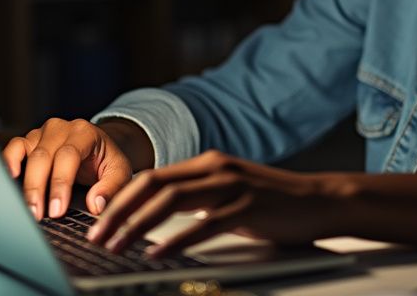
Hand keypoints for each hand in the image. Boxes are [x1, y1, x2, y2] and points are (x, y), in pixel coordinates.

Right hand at [2, 117, 149, 220]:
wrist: (99, 147)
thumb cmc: (107, 161)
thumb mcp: (120, 172)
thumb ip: (112, 187)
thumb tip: (96, 204)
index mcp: (84, 133)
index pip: (68, 156)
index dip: (60, 184)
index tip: (57, 210)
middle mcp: (61, 128)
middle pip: (43, 156)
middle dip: (38, 189)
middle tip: (37, 216)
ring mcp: (42, 133)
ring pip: (25, 152)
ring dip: (22, 182)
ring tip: (25, 207)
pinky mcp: (29, 141)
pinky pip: (13, 148)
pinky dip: (8, 162)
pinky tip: (9, 180)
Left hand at [86, 150, 343, 257]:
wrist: (320, 200)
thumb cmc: (272, 204)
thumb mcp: (228, 195)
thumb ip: (197, 200)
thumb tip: (156, 218)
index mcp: (207, 163)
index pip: (151, 177)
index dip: (120, 199)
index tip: (97, 222)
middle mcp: (215, 168)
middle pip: (153, 184)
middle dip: (118, 211)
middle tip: (96, 236)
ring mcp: (232, 185)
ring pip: (171, 201)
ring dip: (137, 225)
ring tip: (117, 246)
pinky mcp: (248, 207)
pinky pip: (204, 224)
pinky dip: (177, 239)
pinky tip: (158, 253)